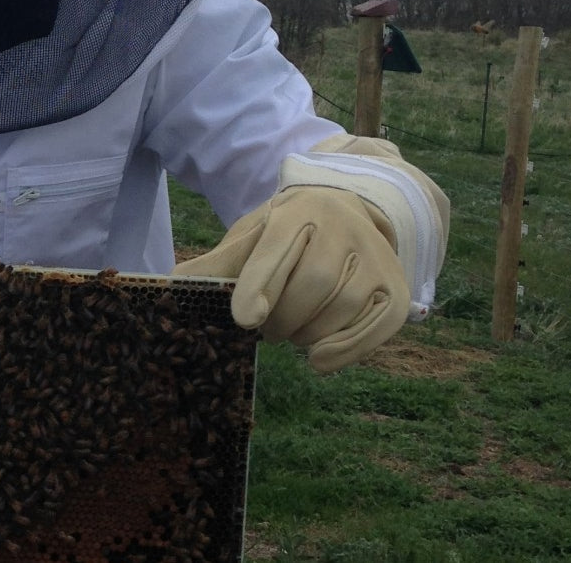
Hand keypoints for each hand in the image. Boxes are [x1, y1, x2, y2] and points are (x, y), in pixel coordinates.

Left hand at [174, 186, 408, 372]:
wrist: (346, 214)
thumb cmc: (288, 235)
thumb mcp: (250, 239)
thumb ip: (218, 264)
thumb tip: (173, 285)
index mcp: (299, 211)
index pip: (276, 250)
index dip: (259, 286)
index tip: (244, 319)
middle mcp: (344, 229)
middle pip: (311, 285)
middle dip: (281, 318)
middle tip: (266, 329)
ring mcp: (377, 258)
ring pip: (343, 307)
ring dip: (308, 334)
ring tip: (292, 331)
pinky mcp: (397, 290)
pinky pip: (377, 328)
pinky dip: (345, 351)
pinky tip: (317, 359)